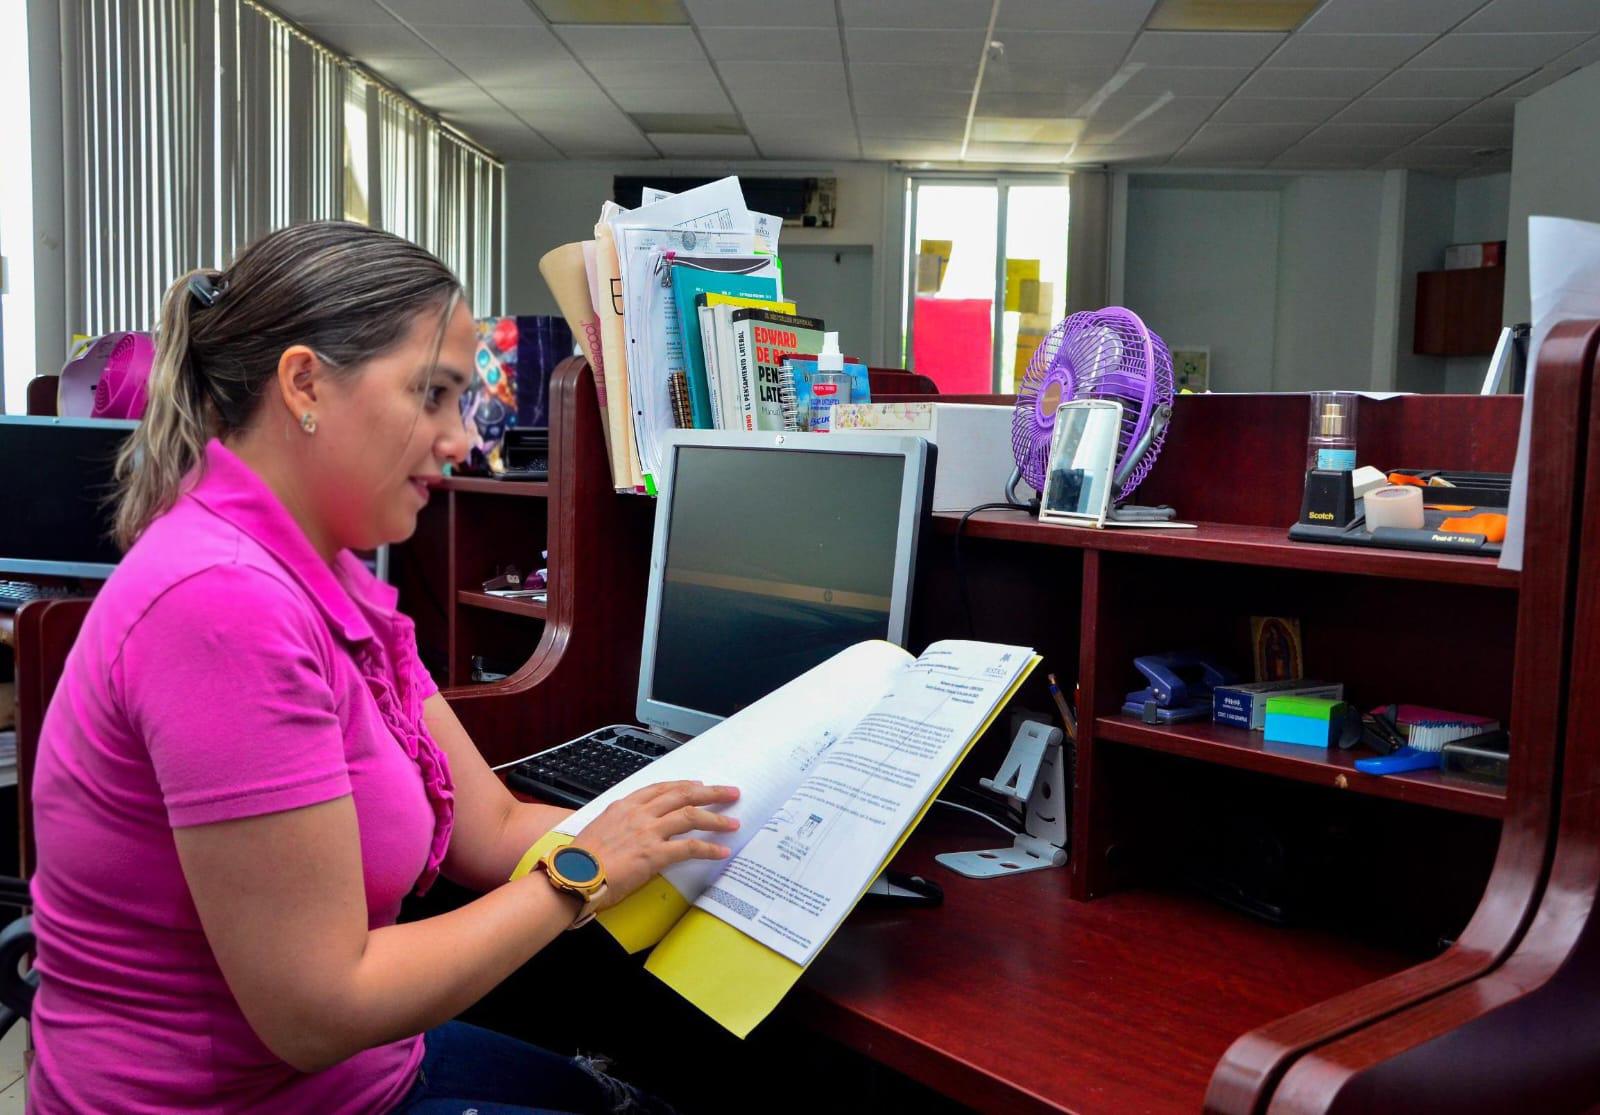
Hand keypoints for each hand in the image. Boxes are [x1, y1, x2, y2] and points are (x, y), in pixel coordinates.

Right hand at [571, 781, 739, 910]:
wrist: (572, 875)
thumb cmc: (580, 859)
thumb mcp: (600, 829)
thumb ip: (620, 824)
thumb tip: (631, 831)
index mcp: (625, 805)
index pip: (661, 788)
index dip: (684, 785)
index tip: (698, 784)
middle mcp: (639, 813)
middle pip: (683, 794)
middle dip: (710, 792)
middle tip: (730, 793)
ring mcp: (648, 832)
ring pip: (691, 816)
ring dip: (716, 818)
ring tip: (733, 823)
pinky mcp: (654, 854)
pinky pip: (690, 847)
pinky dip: (709, 848)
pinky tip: (721, 850)